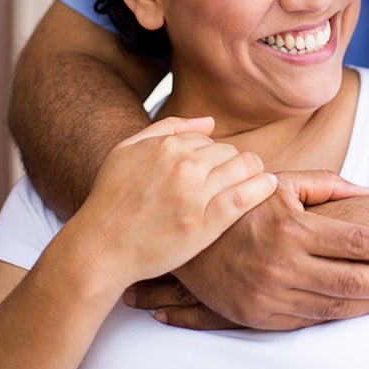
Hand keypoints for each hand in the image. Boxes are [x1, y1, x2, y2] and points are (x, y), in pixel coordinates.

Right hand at [66, 116, 277, 289]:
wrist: (100, 247)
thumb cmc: (111, 199)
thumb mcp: (127, 150)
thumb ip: (168, 128)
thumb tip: (209, 122)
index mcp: (168, 146)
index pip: (212, 140)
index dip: (217, 156)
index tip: (217, 170)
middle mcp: (184, 165)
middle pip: (232, 153)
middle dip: (236, 164)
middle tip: (235, 180)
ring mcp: (195, 195)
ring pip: (245, 168)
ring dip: (255, 172)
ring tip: (257, 181)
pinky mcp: (205, 224)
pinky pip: (245, 196)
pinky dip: (262, 188)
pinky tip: (269, 186)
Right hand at [125, 170, 368, 329]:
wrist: (185, 237)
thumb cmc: (241, 203)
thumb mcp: (279, 182)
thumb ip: (326, 184)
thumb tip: (368, 192)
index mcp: (291, 229)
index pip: (355, 242)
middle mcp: (282, 265)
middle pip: (352, 281)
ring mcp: (269, 295)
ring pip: (334, 307)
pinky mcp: (258, 316)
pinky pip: (308, 320)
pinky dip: (339, 315)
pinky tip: (360, 306)